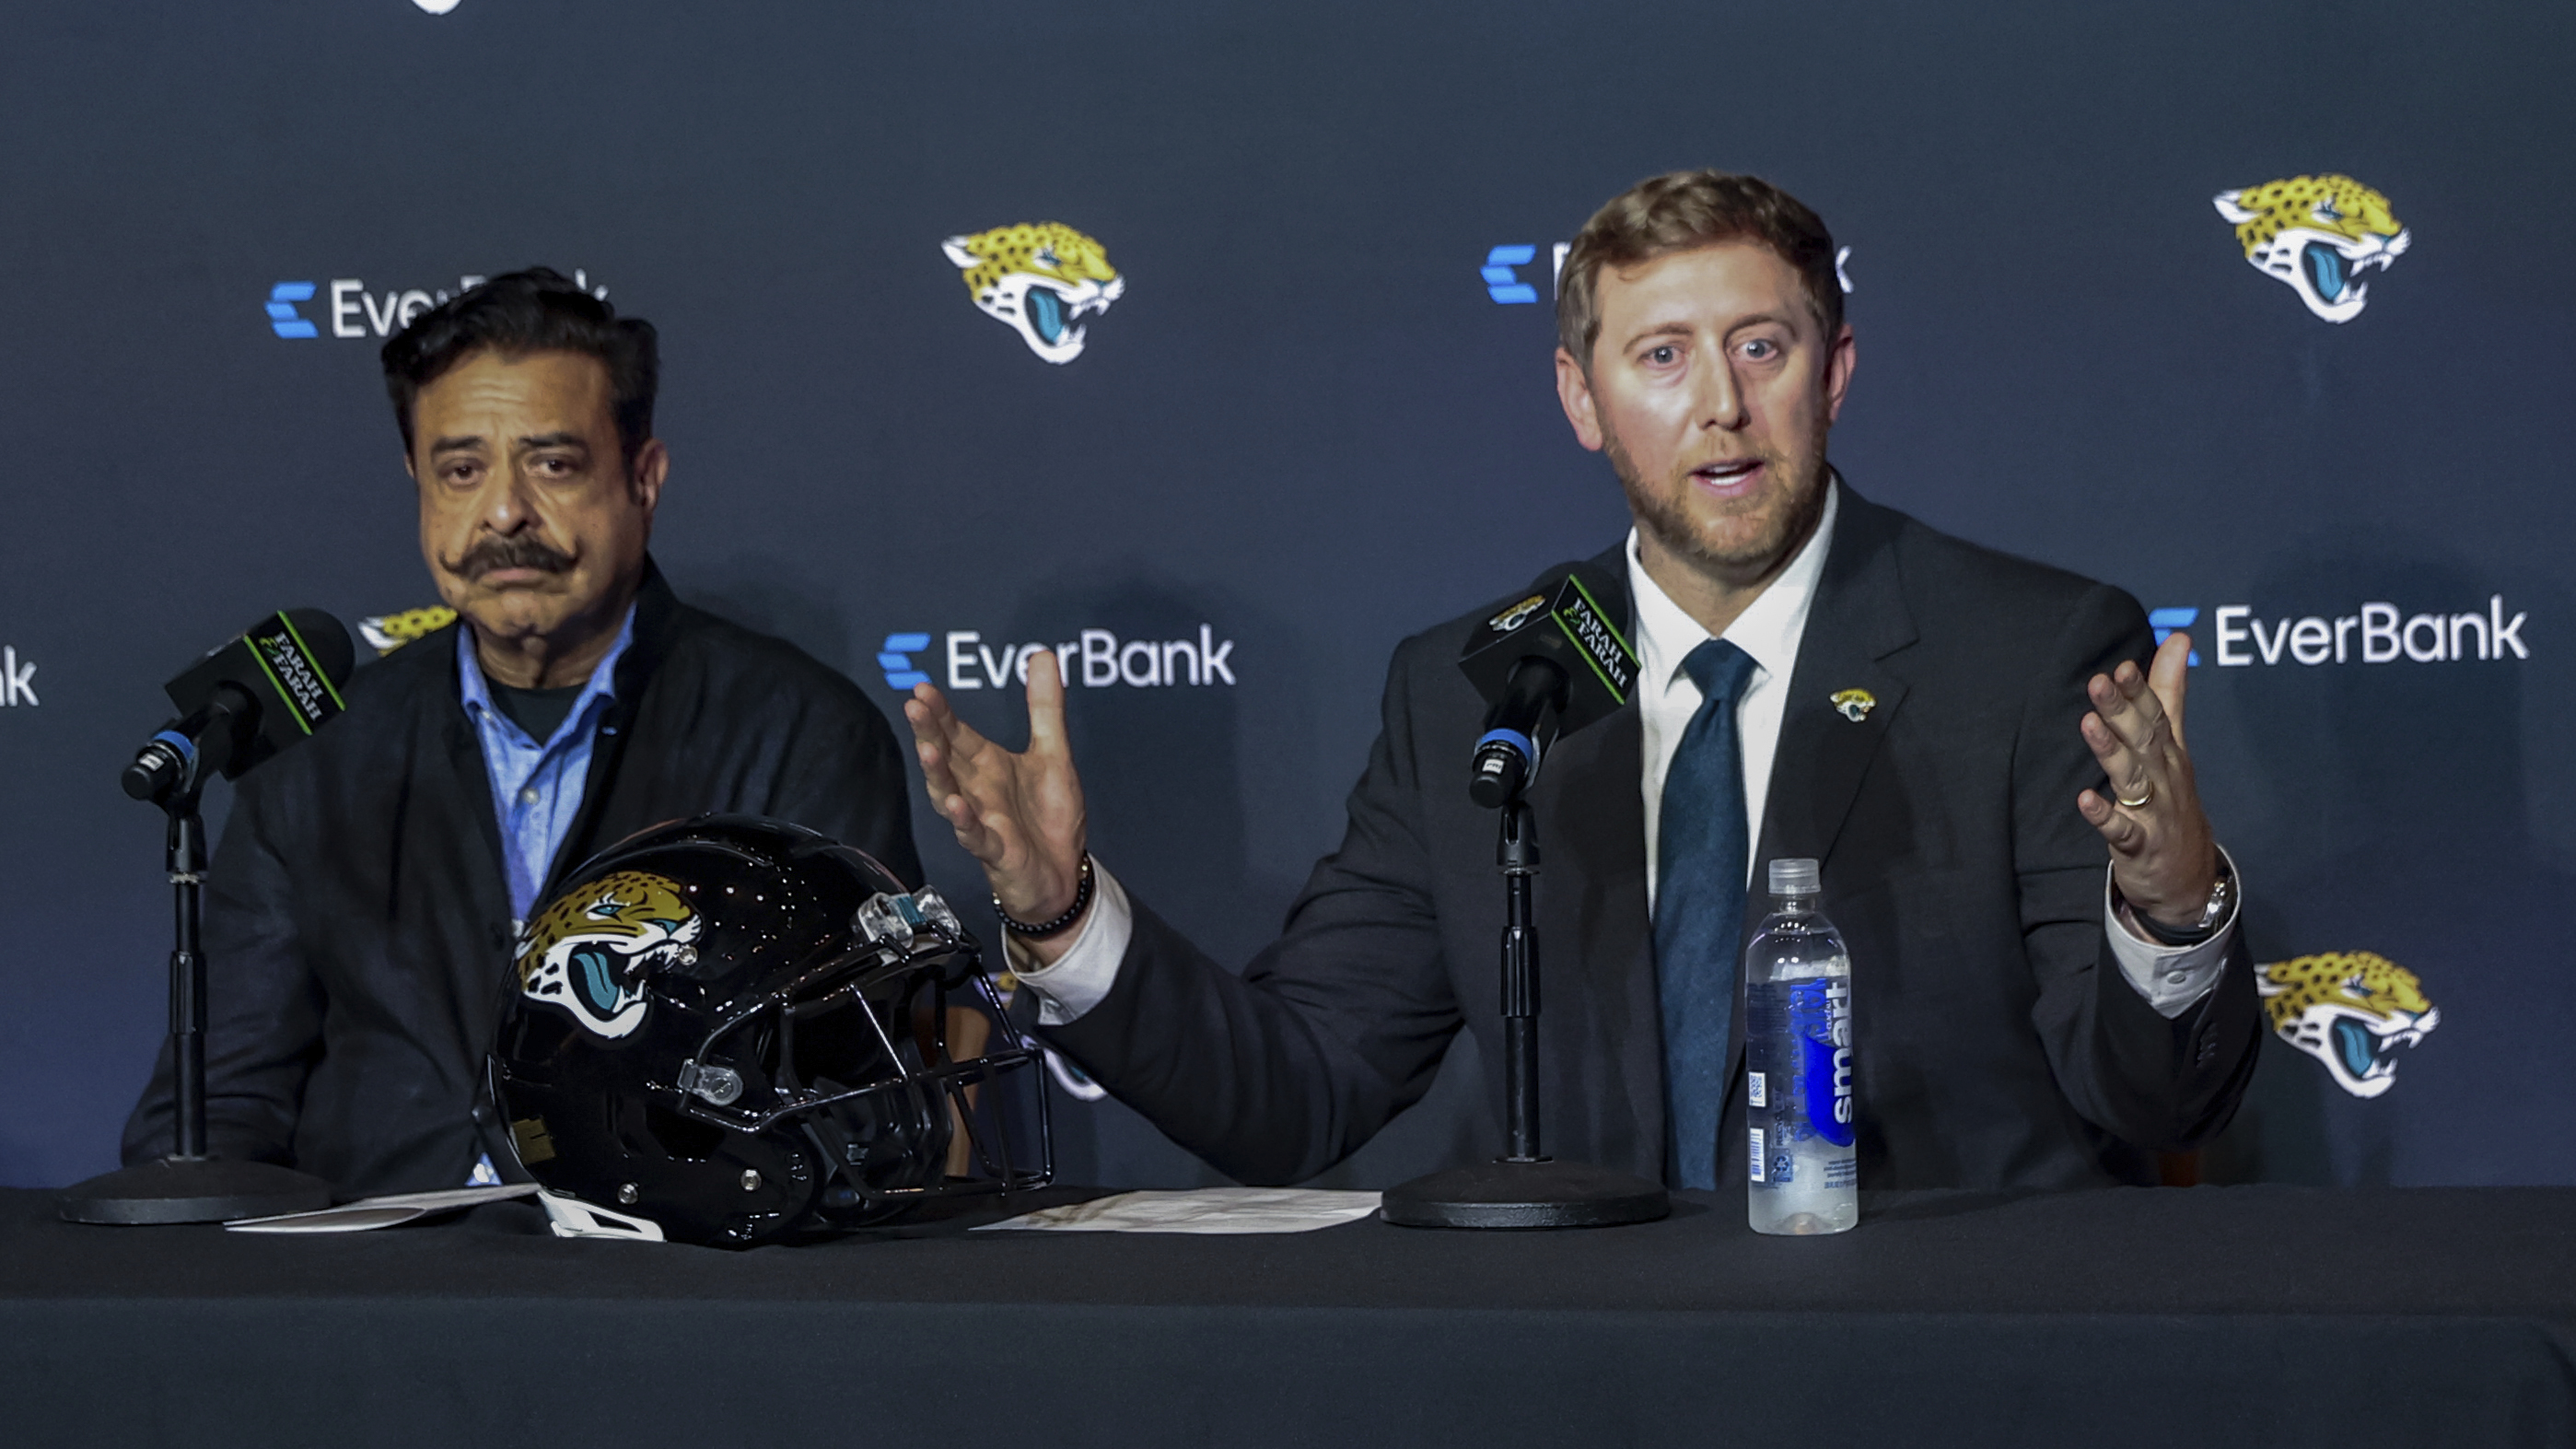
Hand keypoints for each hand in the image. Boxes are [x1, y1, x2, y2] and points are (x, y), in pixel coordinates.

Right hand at [903, 651, 1090, 957]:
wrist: (1063, 874)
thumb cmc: (1048, 818)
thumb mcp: (1053, 753)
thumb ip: (1044, 707)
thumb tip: (1040, 654)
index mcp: (986, 765)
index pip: (956, 733)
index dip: (941, 712)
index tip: (923, 688)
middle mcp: (975, 790)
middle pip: (945, 757)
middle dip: (929, 733)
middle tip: (914, 705)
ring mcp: (981, 820)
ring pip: (948, 794)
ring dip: (937, 773)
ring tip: (928, 750)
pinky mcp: (994, 850)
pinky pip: (974, 835)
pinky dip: (964, 822)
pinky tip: (957, 805)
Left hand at [2075, 632, 2219, 929]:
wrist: (2188, 876)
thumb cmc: (2171, 799)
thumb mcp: (2172, 746)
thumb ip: (2169, 692)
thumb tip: (2178, 638)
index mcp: (2167, 751)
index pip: (2155, 715)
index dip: (2139, 691)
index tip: (2122, 666)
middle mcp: (2163, 776)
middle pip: (2142, 739)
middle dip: (2122, 710)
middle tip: (2099, 682)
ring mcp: (2153, 811)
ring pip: (2131, 777)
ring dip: (2110, 751)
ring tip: (2089, 725)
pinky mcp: (2140, 844)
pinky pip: (2121, 830)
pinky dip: (2104, 816)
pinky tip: (2084, 799)